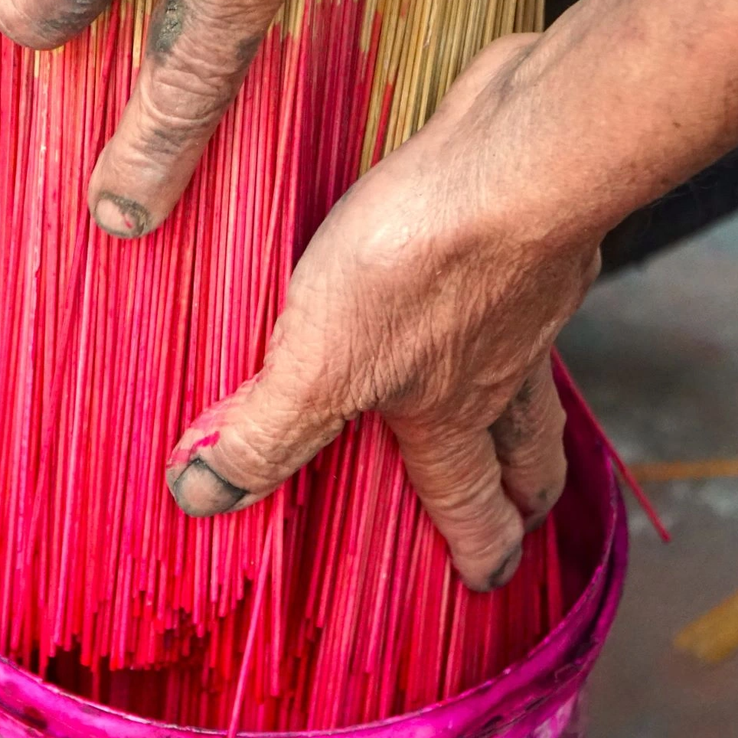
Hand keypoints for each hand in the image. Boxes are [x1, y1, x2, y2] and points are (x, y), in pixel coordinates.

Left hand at [160, 35, 603, 590]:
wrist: (515, 155)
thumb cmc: (424, 264)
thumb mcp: (319, 364)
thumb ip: (265, 431)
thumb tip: (202, 496)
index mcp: (451, 413)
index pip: (468, 499)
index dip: (479, 546)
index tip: (488, 581)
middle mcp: (501, 366)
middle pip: (527, 447)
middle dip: (526, 488)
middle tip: (530, 510)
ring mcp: (527, 296)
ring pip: (534, 370)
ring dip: (530, 401)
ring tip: (519, 408)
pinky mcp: (528, 225)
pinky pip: (526, 283)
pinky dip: (516, 298)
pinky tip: (492, 272)